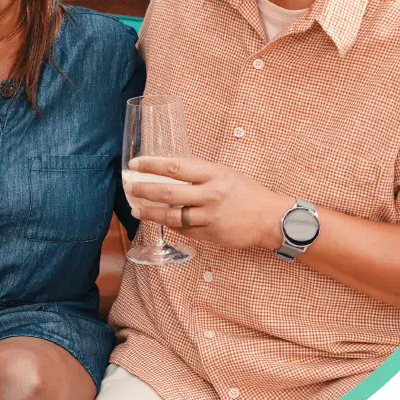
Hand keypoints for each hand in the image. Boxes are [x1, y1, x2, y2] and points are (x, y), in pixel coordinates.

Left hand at [125, 156, 293, 249]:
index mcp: (213, 174)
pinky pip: (184, 229)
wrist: (270, 218)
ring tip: (137, 210)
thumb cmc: (246, 192)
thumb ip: (200, 172)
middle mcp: (210, 194)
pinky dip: (171, 225)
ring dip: (151, 213)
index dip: (152, 165)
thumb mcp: (224, 173)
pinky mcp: (210, 234)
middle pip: (169, 192)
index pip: (176, 167)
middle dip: (145, 190)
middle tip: (129, 188)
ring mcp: (210, 216)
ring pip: (172, 216)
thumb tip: (171, 169)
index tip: (135, 164)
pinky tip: (161, 221)